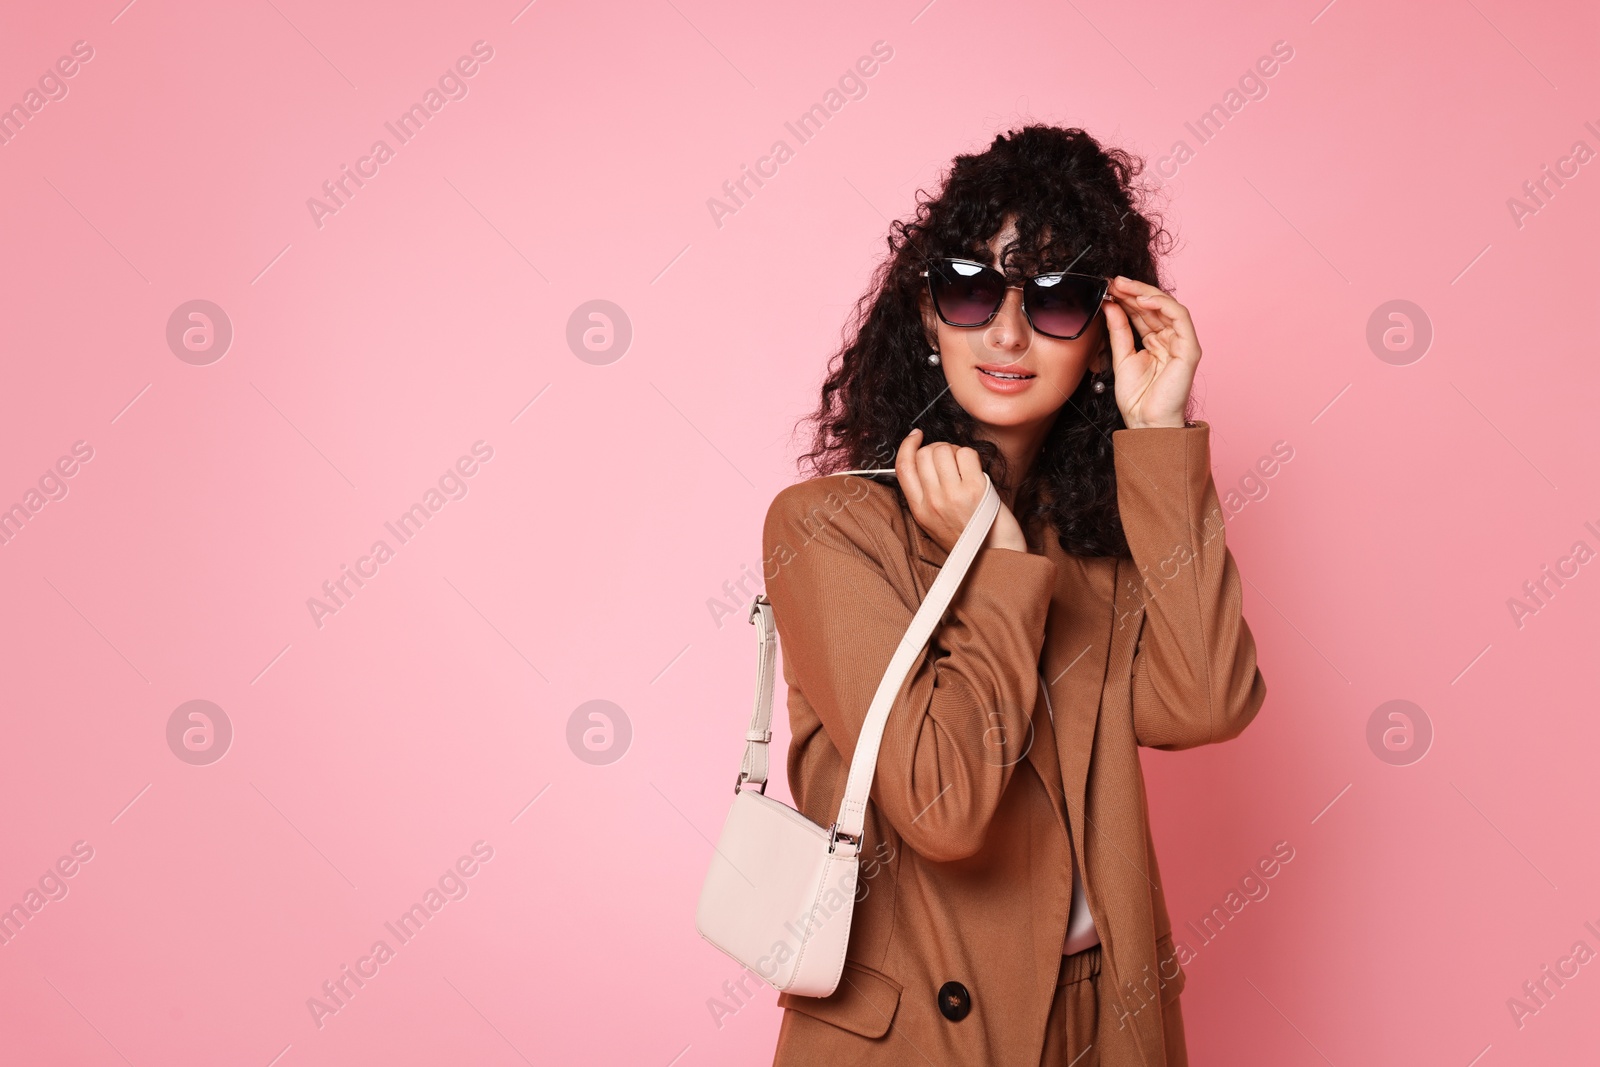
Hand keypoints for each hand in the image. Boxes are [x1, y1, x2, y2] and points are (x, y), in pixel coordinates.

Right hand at [895, 430, 1027, 553]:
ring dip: (955, 451)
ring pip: (944, 450)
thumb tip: (924, 457)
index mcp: (919, 510)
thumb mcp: (934, 520)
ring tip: (963, 466)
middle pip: (924, 454)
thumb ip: (925, 494)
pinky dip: (971, 456)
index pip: (903, 467)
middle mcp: (932, 502)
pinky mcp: (975, 489)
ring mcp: (953, 495)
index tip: (917, 436)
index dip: (907, 445)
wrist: (996, 556)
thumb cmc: (969, 536)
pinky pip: (966, 454)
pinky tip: (976, 471)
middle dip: (937, 448)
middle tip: (950, 459)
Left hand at [1102, 276, 1198, 428]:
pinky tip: (1142, 300)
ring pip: (1167, 306)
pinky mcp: (1190, 348)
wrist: (1146, 422)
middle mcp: (1170, 339)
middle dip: (1133, 291)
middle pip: (1154, 306)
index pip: (1142, 312)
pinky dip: (1163, 305)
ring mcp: (1182, 342)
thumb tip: (1111, 305)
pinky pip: (1180, 317)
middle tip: (1113, 281)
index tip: (1106, 287)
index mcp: (1155, 341)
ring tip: (1123, 286)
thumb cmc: (1137, 398)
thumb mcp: (1121, 357)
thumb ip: (1118, 331)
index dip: (1126, 298)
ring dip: (1144, 293)